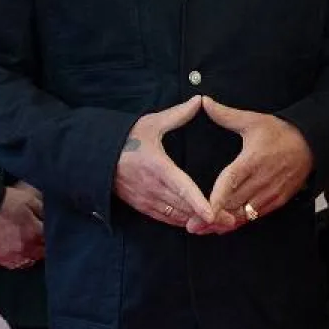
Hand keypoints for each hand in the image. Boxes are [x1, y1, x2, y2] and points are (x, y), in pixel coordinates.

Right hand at [0, 184, 45, 268]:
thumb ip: (42, 208)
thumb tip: (50, 215)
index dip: (53, 230)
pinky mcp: (3, 260)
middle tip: (42, 235)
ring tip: (31, 242)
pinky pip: (19, 264)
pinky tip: (21, 250)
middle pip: (44, 250)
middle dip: (45, 243)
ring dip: (35, 252)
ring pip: (33, 259)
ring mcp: (15, 256)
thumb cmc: (2, 203)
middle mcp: (27, 248)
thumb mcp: (27, 199)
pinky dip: (22, 258)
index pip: (52, 236)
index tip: (51, 226)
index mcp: (35, 232)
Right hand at [113, 96, 230, 229]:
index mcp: (158, 167)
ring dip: (197, 223)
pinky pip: (166, 218)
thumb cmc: (126, 138)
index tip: (213, 215)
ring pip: (177, 216)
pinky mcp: (142, 206)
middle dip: (208, 218)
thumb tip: (199, 100)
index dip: (198, 203)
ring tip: (220, 227)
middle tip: (231, 221)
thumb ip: (178, 115)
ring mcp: (147, 199)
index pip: (182, 188)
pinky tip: (197, 224)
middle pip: (185, 208)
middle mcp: (153, 187)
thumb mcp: (151, 123)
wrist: (96, 156)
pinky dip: (182, 223)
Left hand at [196, 97, 313, 233]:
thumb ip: (226, 115)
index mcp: (252, 160)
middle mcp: (261, 180)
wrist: (311, 145)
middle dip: (212, 217)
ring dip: (223, 224)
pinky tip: (222, 228)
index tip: (202, 208)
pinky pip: (255, 216)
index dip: (217, 197)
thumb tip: (204, 101)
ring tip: (201, 231)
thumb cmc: (280, 132)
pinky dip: (238, 223)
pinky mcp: (277, 201)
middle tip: (190, 225)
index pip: (231, 182)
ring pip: (244, 214)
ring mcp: (270, 194)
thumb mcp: (253, 120)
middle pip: (234, 203)